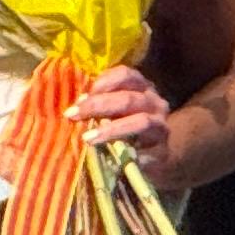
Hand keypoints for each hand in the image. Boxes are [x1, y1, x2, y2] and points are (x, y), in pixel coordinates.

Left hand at [75, 63, 176, 183]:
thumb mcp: (114, 113)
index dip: (104, 82)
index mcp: (141, 87)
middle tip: (72, 115)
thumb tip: (75, 105)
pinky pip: (143, 149)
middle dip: (98, 105)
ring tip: (87, 138)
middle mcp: (154, 102)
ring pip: (140, 121)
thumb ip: (99, 105)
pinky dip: (125, 150)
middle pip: (129, 98)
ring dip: (110, 129)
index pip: (126, 75)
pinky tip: (107, 154)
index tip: (82, 96)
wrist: (154, 159)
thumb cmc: (126, 131)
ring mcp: (160, 125)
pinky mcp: (162, 149)